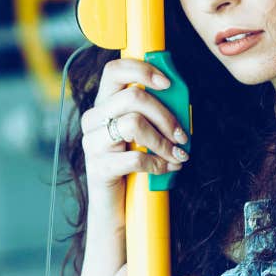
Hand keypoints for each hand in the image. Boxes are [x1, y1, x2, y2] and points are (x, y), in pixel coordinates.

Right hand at [79, 58, 188, 199]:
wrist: (116, 206)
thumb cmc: (134, 164)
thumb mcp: (144, 133)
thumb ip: (154, 112)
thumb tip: (179, 94)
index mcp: (104, 104)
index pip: (114, 70)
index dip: (142, 69)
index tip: (167, 83)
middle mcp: (93, 119)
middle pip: (132, 96)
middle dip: (165, 115)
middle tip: (182, 135)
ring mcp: (92, 143)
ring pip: (134, 124)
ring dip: (163, 141)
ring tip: (178, 154)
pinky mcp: (99, 167)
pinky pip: (135, 158)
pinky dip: (158, 164)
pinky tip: (167, 168)